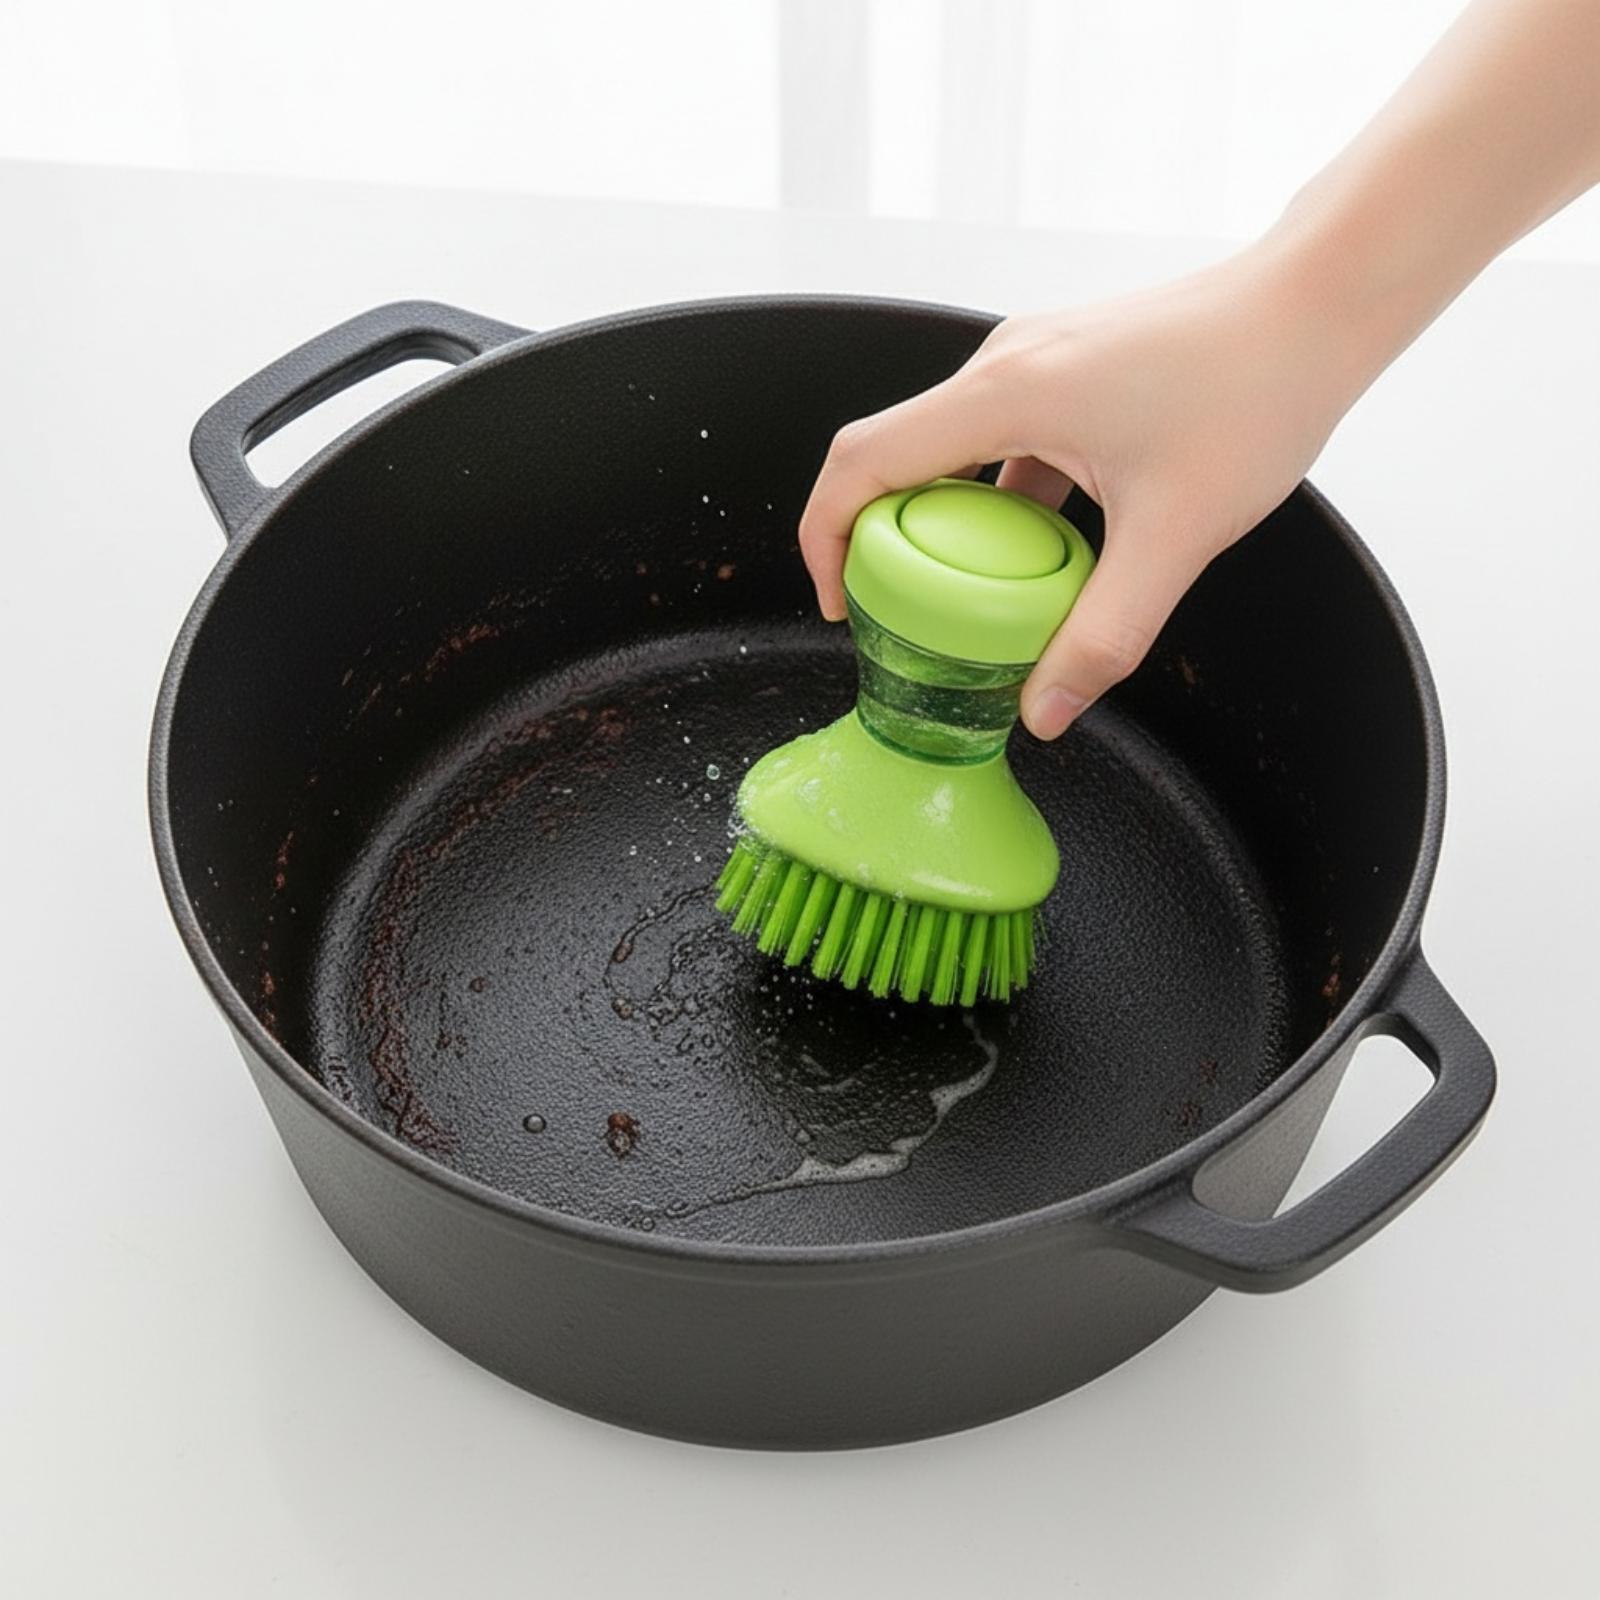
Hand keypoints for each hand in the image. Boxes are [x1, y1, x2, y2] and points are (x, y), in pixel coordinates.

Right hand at [798, 240, 1372, 738]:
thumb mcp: (1175, 536)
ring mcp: (1036, 363)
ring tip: (973, 600)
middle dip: (883, 545)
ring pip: (951, 453)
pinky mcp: (1068, 371)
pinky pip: (1002, 443)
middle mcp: (1003, 366)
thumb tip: (1044, 713)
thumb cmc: (1256, 389)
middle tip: (904, 619)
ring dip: (948, 528)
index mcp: (1003, 393)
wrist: (1322, 299)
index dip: (824, 539)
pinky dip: (1000, 504)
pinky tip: (1044, 554)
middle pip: (894, 459)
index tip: (842, 605)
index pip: (861, 464)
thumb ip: (1103, 634)